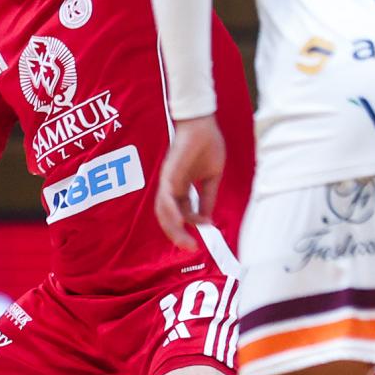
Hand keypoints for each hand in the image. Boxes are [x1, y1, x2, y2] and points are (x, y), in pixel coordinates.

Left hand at [154, 115, 226, 249]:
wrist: (202, 126)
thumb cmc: (206, 147)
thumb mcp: (211, 178)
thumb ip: (207, 198)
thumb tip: (207, 219)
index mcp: (181, 188)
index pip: (181, 213)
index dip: (190, 226)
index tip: (203, 235)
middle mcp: (171, 187)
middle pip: (168, 216)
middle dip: (177, 234)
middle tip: (190, 248)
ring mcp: (168, 181)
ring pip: (164, 210)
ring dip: (172, 228)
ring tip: (184, 242)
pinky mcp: (168, 175)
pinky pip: (166, 197)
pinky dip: (171, 212)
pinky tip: (180, 223)